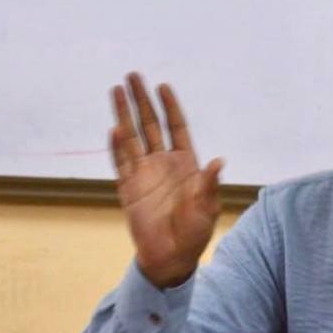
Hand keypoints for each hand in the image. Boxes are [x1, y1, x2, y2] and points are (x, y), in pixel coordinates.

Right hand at [110, 72, 222, 288]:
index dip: (170, 107)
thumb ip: (209, 184)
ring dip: (123, 114)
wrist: (171, 257)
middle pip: (150, 124)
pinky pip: (120, 163)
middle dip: (141, 100)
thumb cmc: (194, 232)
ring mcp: (143, 174)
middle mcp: (162, 163)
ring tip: (116, 90)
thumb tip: (218, 161)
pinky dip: (116, 146)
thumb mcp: (207, 207)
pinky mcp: (128, 189)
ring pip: (131, 137)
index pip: (175, 127)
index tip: (162, 85)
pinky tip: (114, 129)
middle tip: (133, 75)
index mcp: (185, 163)